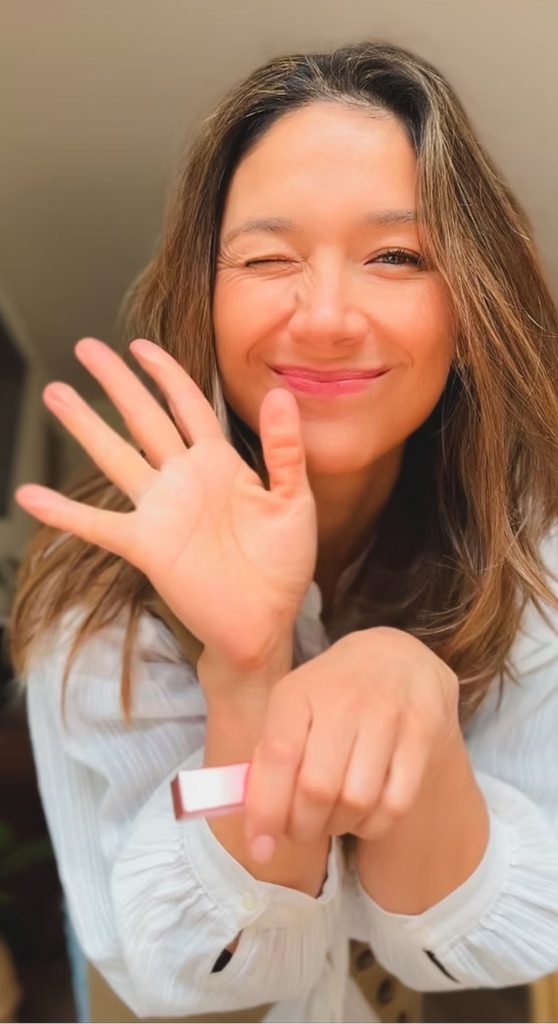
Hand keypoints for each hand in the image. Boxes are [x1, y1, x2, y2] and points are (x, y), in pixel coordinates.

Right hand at [15, 337, 317, 672]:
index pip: (189, 405)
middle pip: (144, 418)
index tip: (141, 346)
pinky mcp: (145, 545)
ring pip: (115, 457)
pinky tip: (30, 496)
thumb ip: (285, 450)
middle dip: (116, 382)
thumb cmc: (283, 563)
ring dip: (84, 425)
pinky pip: (97, 525)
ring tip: (55, 393)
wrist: (265, 621)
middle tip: (86, 347)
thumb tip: (279, 394)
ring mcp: (160, 510)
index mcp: (220, 463)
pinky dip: (63, 512)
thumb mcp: (294, 501)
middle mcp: (184, 479)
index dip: (166, 374)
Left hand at [243, 627, 459, 859]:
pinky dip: (373, 824)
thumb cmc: (331, 697)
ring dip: (339, 826)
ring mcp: (388, 711)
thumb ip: (269, 764)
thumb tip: (256, 830)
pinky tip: (364, 812)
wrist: (396, 658)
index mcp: (298, 692)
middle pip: (318, 788)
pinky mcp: (424, 730)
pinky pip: (396, 803)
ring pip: (358, 800)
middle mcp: (343, 697)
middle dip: (303, 826)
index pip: (278, 756)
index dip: (266, 810)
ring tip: (332, 816)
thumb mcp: (291, 712)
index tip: (259, 848)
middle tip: (301, 829)